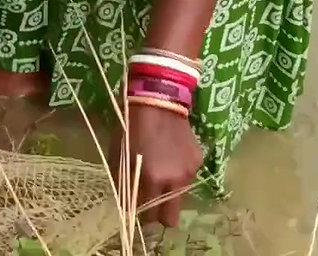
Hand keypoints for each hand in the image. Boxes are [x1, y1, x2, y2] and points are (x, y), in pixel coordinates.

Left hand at [110, 103, 202, 227]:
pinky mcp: (198, 160)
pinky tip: (170, 155)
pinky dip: (178, 172)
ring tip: (159, 170)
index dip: (143, 215)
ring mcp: (190, 171)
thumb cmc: (131, 126)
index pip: (151, 216)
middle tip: (151, 199)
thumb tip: (127, 205)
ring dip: (169, 191)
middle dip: (160, 214)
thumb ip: (124, 184)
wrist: (158, 99)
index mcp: (153, 179)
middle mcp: (175, 180)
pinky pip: (187, 176)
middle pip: (172, 218)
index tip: (138, 208)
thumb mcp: (119, 155)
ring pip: (180, 197)